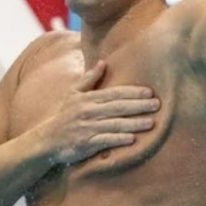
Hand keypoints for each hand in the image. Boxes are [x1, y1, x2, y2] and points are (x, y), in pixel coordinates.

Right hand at [38, 61, 159, 164]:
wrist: (47, 140)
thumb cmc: (64, 116)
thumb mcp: (73, 94)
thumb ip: (89, 79)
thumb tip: (103, 62)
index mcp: (88, 98)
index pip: (114, 93)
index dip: (133, 92)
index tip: (150, 92)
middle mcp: (88, 111)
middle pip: (118, 107)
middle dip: (139, 106)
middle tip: (157, 105)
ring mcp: (87, 128)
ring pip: (115, 124)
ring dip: (134, 123)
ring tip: (152, 123)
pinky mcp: (85, 143)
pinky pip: (105, 141)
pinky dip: (118, 140)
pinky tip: (133, 139)